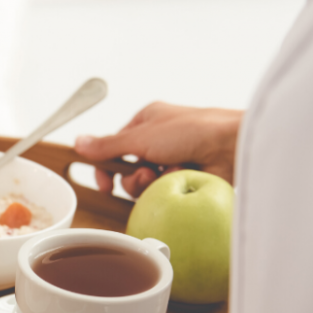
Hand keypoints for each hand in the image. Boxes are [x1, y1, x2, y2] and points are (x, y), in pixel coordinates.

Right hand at [75, 102, 242, 197]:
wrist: (234, 146)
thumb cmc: (192, 130)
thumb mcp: (141, 136)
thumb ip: (107, 145)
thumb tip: (78, 143)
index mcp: (146, 122)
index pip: (114, 148)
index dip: (107, 167)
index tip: (105, 183)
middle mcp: (159, 140)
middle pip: (128, 170)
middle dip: (135, 177)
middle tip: (146, 176)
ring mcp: (174, 159)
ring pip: (145, 183)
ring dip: (153, 182)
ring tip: (167, 175)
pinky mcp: (187, 177)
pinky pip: (164, 190)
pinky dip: (171, 186)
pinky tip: (183, 177)